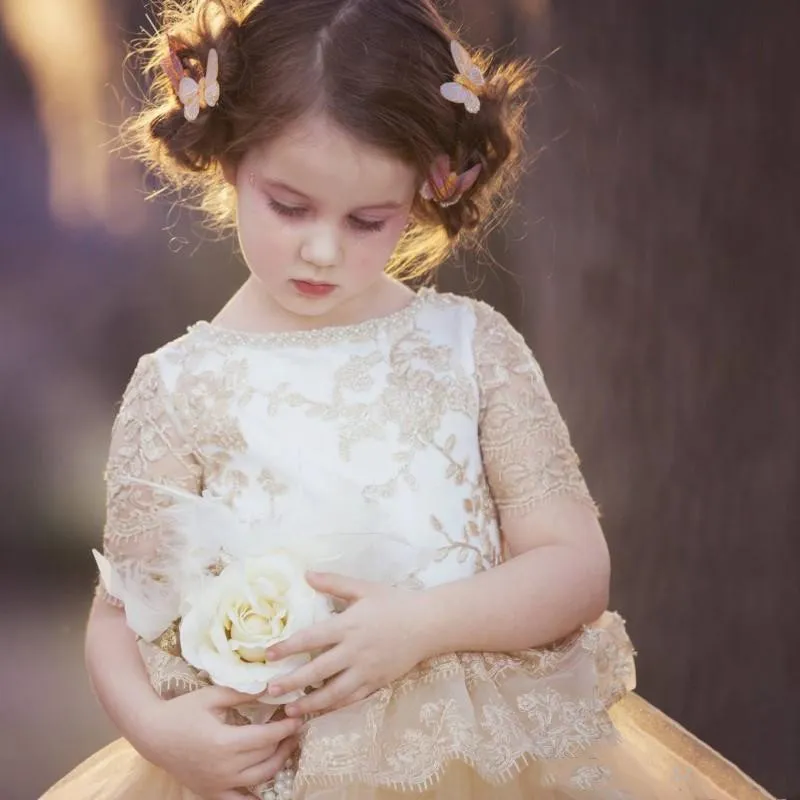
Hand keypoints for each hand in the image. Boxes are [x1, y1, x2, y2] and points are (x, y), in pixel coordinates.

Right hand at [135, 685, 301, 799]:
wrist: (153, 734)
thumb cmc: (183, 711)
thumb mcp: (213, 696)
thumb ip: (244, 694)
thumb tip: (271, 687)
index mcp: (224, 742)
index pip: (267, 737)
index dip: (286, 727)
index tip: (299, 717)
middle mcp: (224, 768)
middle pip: (266, 757)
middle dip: (286, 742)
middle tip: (296, 728)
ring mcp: (217, 784)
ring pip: (259, 778)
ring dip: (278, 762)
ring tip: (287, 746)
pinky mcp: (210, 793)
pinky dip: (256, 798)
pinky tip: (269, 790)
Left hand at [263, 572, 431, 717]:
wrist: (428, 624)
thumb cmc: (394, 602)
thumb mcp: (363, 588)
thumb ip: (334, 583)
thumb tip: (306, 574)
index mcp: (348, 625)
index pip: (311, 638)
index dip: (288, 647)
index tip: (268, 654)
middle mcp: (354, 651)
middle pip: (317, 670)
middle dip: (291, 682)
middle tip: (269, 690)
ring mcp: (366, 670)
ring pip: (333, 692)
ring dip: (309, 702)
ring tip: (289, 711)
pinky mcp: (377, 683)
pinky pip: (352, 699)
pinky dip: (334, 708)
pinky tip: (319, 712)